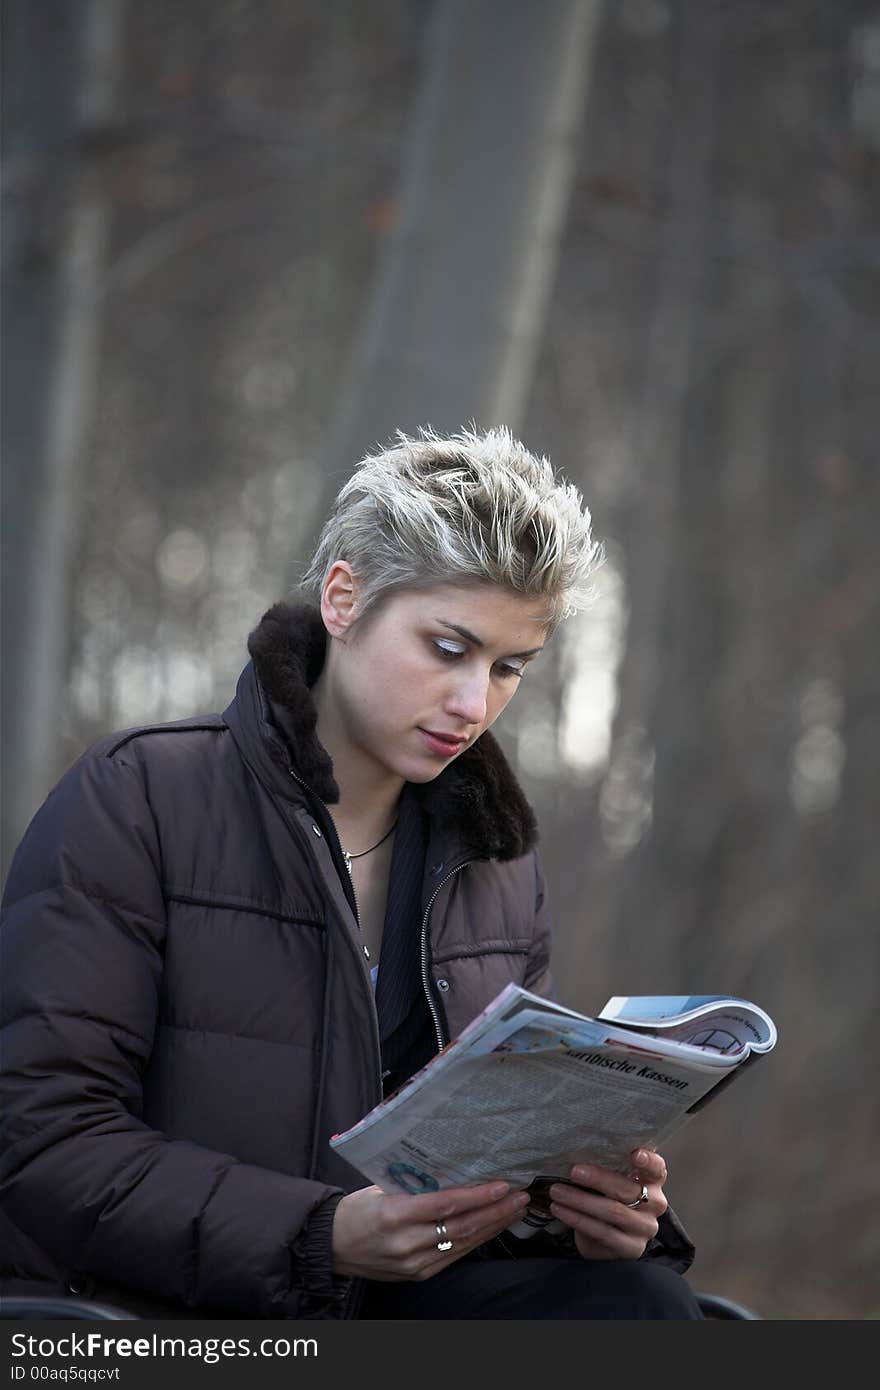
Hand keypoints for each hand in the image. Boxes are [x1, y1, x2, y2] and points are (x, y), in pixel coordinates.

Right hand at [332, 1180, 530, 1280]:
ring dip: (493, 1226)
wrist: (332, 1247)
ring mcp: (414, 1263)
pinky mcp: (418, 1274)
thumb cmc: (357, 1209)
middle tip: (520, 1195)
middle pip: (462, 1226)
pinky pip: (454, 1256)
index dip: (478, 1195)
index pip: (446, 1204)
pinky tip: (492, 1227)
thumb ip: (415, 1184)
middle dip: (496, 1210)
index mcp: (394, 1214)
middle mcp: (406, 1243)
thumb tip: (454, 1168)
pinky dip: (476, 1240)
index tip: (502, 1184)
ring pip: (463, 1243)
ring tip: (514, 1209)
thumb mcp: (381, 1187)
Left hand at [546, 1148, 668, 1260]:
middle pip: (628, 1189)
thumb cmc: (607, 1197)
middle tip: (573, 1171)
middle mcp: (655, 1204)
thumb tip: (577, 1149)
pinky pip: (603, 1232)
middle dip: (598, 1179)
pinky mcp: (632, 1248)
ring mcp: (645, 1228)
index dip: (648, 1160)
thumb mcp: (610, 1179)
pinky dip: (578, 1219)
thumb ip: (607, 1166)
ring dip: (581, 1200)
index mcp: (653, 1181)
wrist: (604, 1237)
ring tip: (557, 1192)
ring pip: (613, 1211)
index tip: (635, 1154)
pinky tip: (561, 1210)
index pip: (657, 1168)